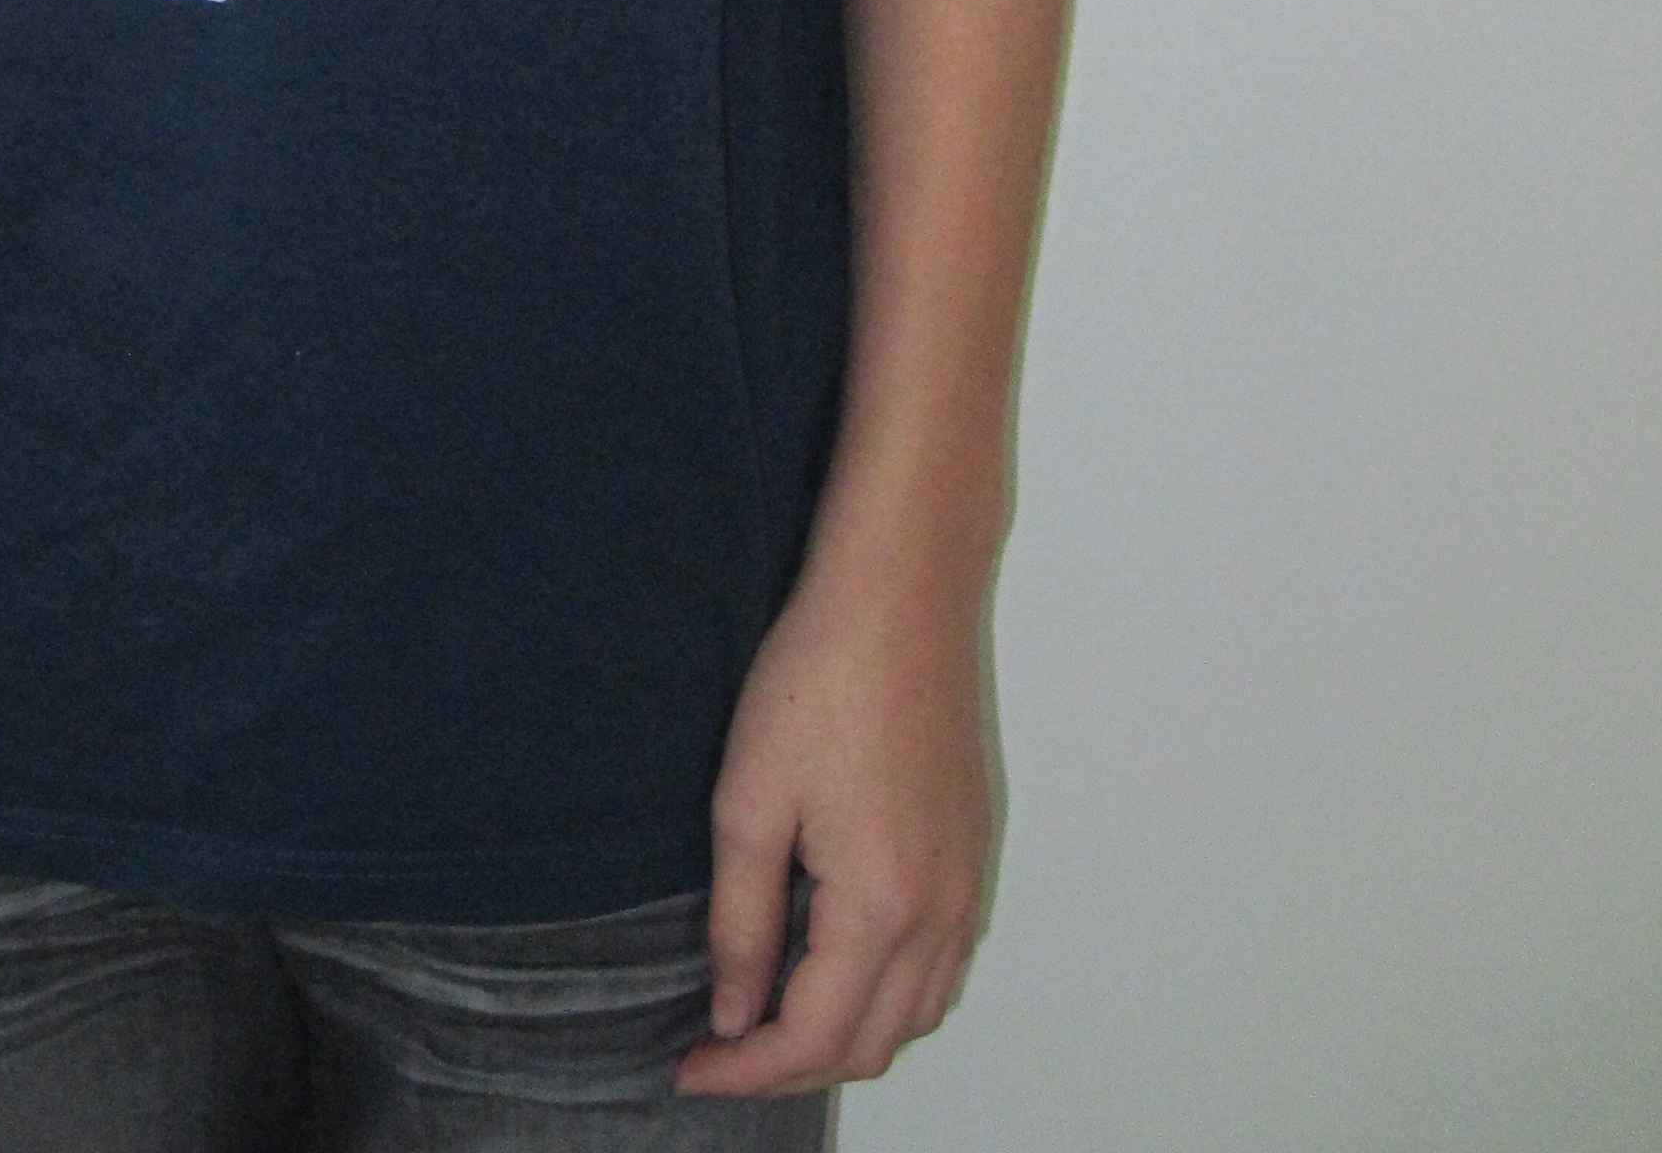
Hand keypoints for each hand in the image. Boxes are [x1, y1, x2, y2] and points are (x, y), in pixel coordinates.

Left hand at [673, 533, 992, 1095]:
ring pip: (916, 1015)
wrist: (903, 591)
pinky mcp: (974, 853)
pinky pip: (942, 968)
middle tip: (718, 1051)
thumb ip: (743, 921)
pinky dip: (892, 997)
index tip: (686, 1068)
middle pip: (871, 1044)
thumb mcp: (750, 799)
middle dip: (790, 1067)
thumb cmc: (820, 677)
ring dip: (847, 1037)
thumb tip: (735, 1015)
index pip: (811, 1037)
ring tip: (770, 1020)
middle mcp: (941, 913)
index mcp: (881, 906)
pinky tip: (838, 967)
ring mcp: (968, 885)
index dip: (744, 1070)